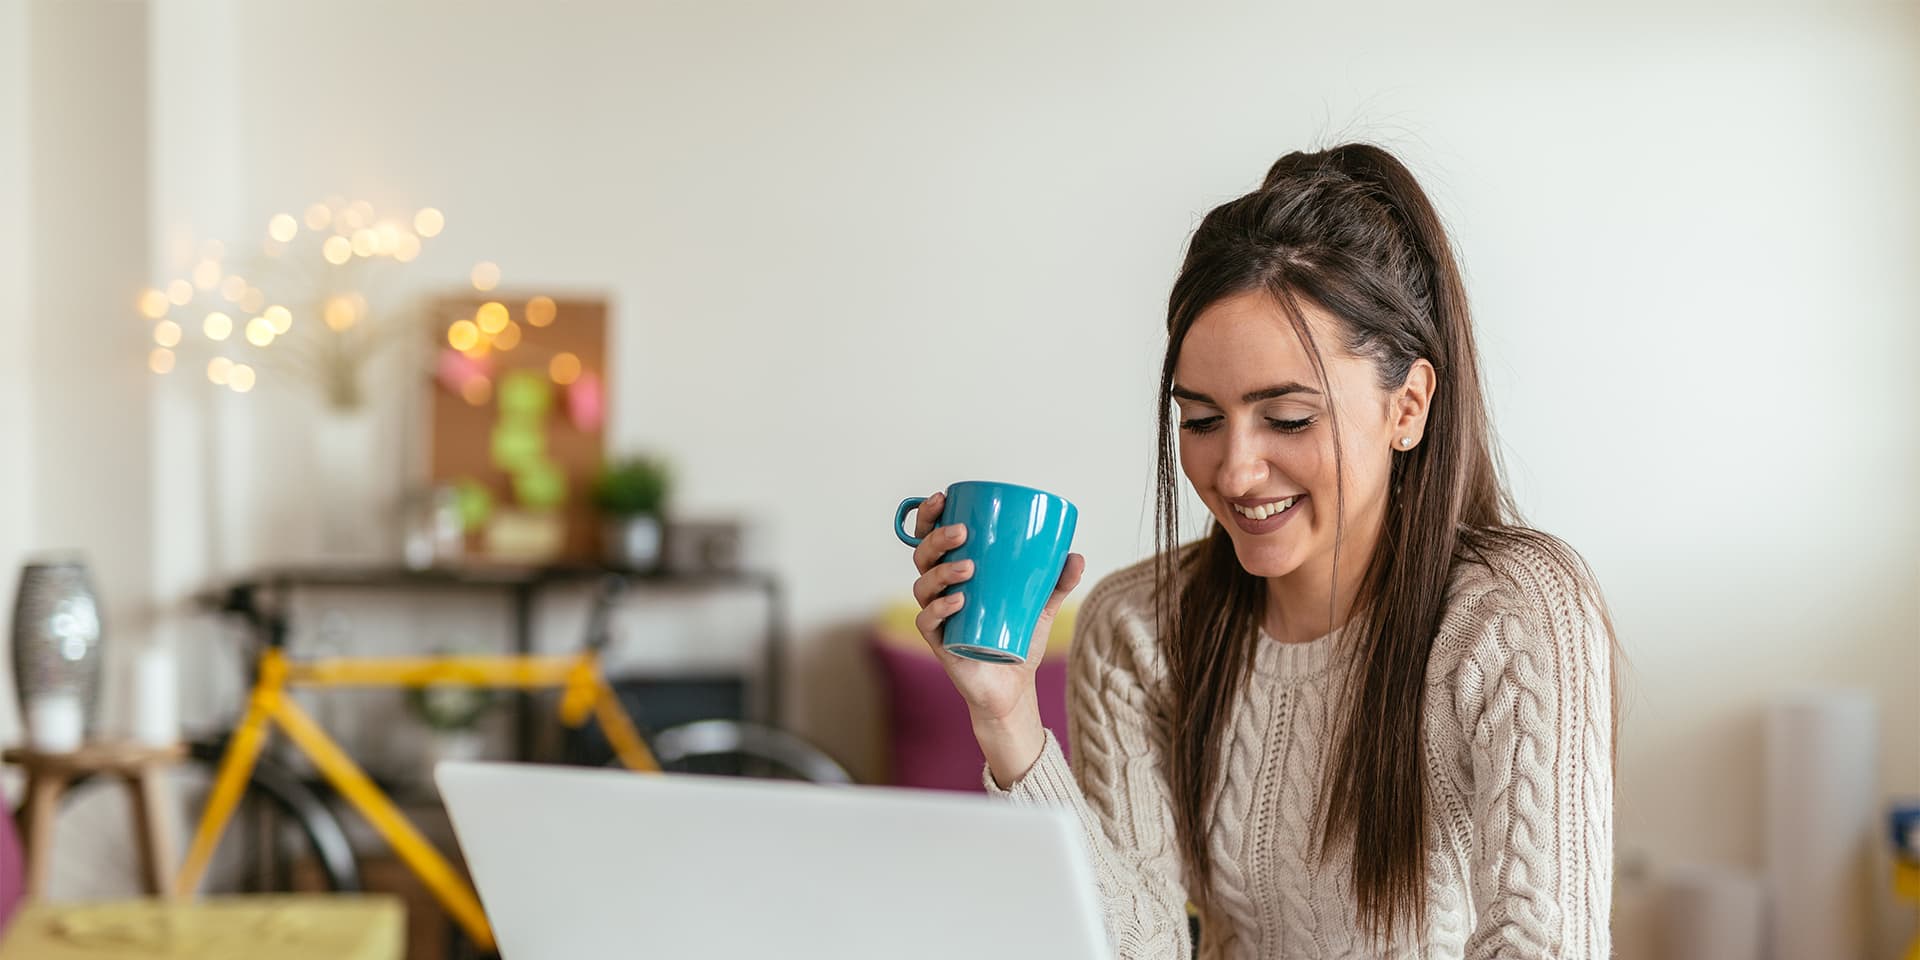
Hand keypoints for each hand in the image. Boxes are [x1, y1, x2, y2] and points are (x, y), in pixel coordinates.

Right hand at [908, 489, 1084, 783]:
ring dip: (942, 572)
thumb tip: (1075, 555)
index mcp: (954, 572)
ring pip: (922, 585)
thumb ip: (1057, 581)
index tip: (942, 497)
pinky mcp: (939, 642)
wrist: (1013, 686)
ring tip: (968, 568)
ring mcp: (937, 616)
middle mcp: (939, 591)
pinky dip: (939, 608)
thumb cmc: (1017, 638)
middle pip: (922, 556)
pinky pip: (928, 621)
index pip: (931, 538)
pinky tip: (958, 601)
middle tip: (962, 533)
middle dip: (937, 539)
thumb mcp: (1040, 605)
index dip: (929, 516)